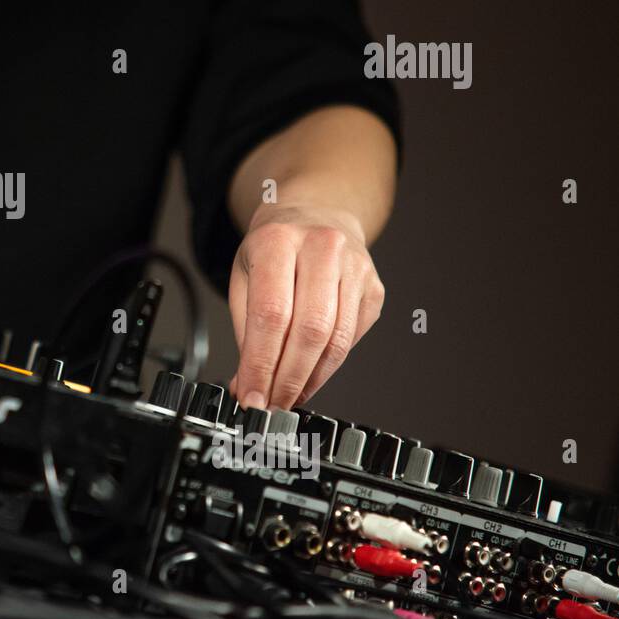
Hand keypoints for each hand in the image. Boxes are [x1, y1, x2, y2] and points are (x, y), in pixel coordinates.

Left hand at [227, 202, 384, 409]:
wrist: (316, 214)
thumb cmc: (274, 248)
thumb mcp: (245, 275)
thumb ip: (245, 330)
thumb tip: (245, 385)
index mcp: (279, 241)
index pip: (272, 314)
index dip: (261, 363)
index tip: (251, 395)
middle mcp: (322, 248)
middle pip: (309, 330)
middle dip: (288, 378)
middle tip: (271, 404)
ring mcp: (355, 267)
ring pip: (336, 339)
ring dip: (310, 378)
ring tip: (288, 396)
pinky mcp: (373, 288)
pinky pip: (352, 338)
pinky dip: (329, 365)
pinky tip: (310, 375)